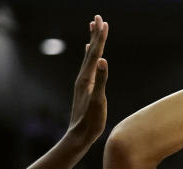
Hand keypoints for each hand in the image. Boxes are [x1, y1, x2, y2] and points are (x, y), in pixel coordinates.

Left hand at [66, 15, 108, 147]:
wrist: (78, 136)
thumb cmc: (90, 122)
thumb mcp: (99, 101)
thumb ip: (102, 81)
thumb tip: (103, 61)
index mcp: (87, 78)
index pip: (96, 53)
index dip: (100, 37)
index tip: (103, 21)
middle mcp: (83, 77)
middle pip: (91, 51)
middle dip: (95, 34)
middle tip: (97, 17)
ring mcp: (83, 83)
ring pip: (88, 57)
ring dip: (92, 42)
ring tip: (92, 29)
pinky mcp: (85, 88)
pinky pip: (88, 67)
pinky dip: (90, 57)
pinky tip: (90, 55)